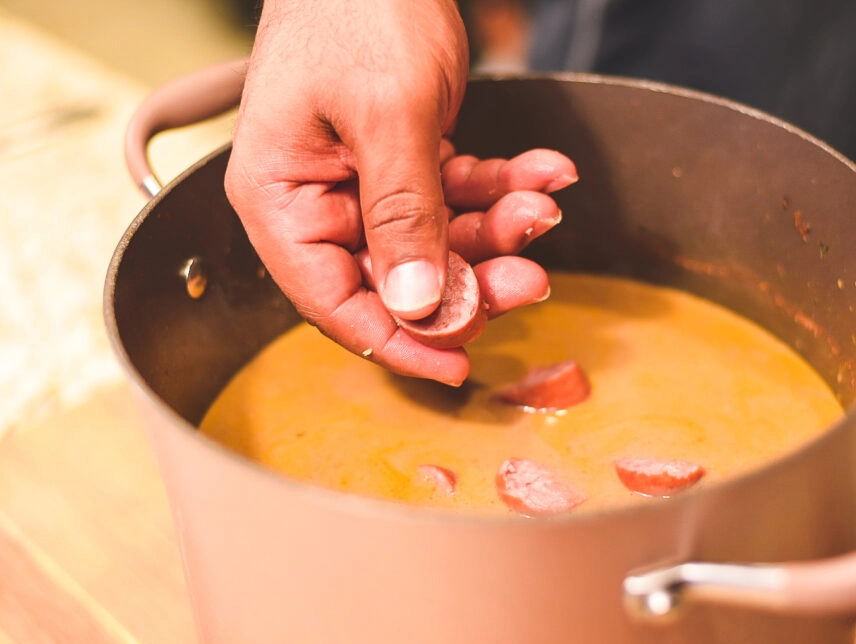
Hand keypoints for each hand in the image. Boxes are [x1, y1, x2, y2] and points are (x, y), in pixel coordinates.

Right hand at [225, 0, 576, 385]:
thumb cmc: (358, 6)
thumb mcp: (388, 115)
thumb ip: (402, 215)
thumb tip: (414, 306)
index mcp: (281, 198)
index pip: (332, 301)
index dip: (397, 342)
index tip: (458, 365)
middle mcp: (317, 200)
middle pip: (395, 278)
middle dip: (470, 279)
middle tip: (529, 279)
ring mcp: (361, 180)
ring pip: (436, 240)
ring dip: (497, 230)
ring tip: (543, 206)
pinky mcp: (404, 158)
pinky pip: (456, 193)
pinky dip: (501, 187)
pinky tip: (544, 174)